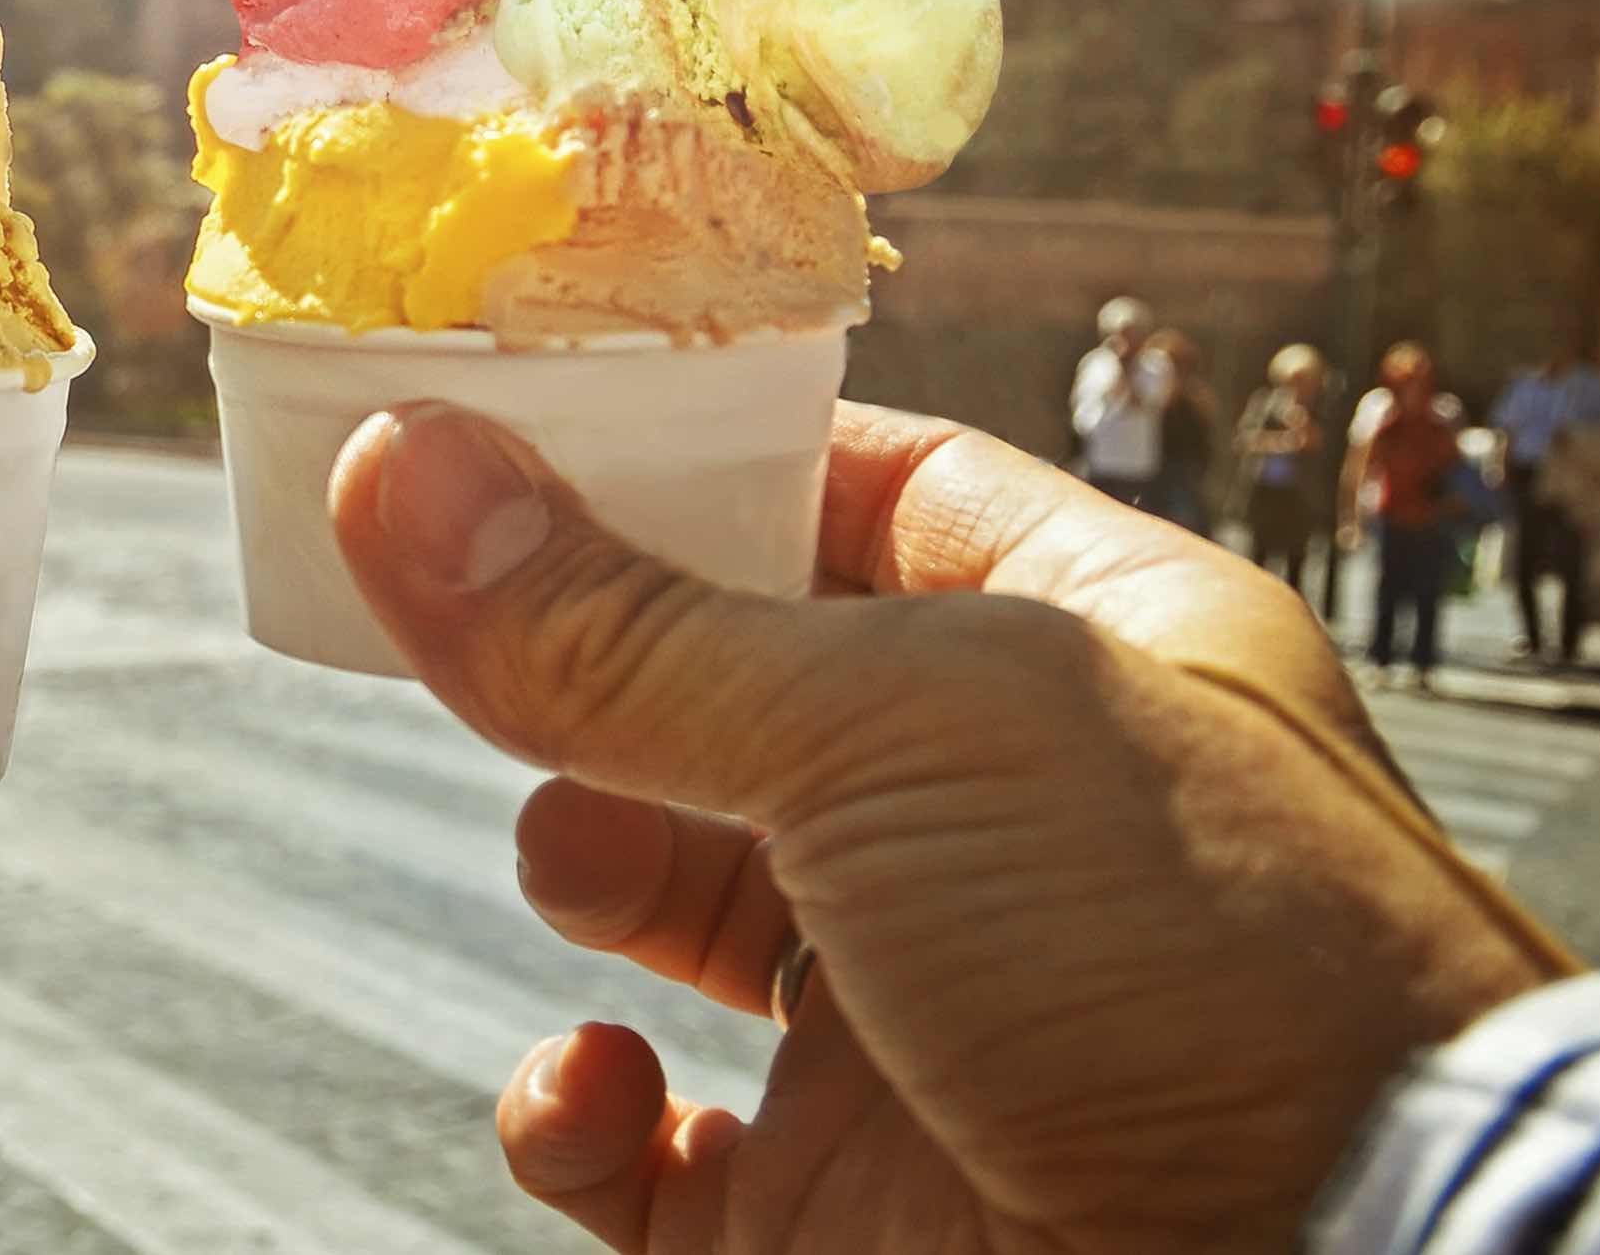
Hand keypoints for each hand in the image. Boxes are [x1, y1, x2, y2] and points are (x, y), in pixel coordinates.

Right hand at [331, 400, 1568, 1253]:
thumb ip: (630, 625)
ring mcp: (917, 1023)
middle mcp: (1001, 827)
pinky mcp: (840, 1209)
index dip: (697, 453)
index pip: (864, 491)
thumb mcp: (899, 731)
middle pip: (735, 691)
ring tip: (576, 856)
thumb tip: (396, 468)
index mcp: (1082, 653)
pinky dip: (584, 1114)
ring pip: (676, 897)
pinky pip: (650, 1149)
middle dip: (595, 665)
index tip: (515, 423)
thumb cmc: (1203, 969)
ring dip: (583, 857)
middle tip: (470, 629)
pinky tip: (597, 1090)